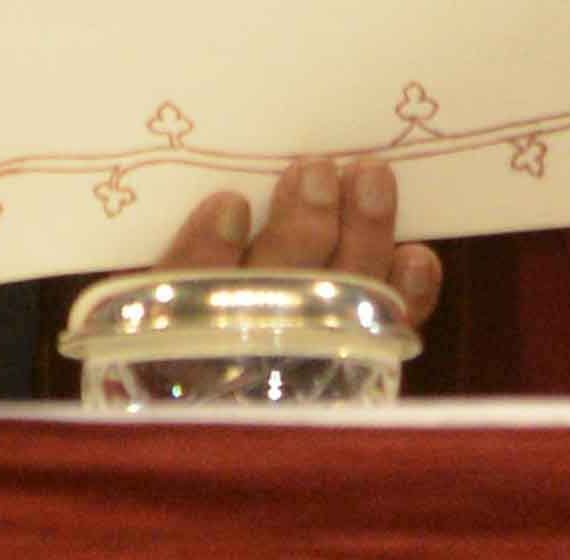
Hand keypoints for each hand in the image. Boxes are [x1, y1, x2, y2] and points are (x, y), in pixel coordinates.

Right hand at [151, 148, 441, 338]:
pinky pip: (392, 330)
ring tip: (372, 177)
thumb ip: (187, 241)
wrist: (246, 398)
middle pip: (274, 296)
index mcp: (181, 325)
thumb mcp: (151, 275)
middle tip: (315, 171)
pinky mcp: (366, 362)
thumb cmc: (200, 294)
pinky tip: (418, 255)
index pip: (184, 293)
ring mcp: (312, 360)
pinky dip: (409, 294)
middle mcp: (245, 351)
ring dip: (360, 235)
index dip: (207, 253)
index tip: (230, 204)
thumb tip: (219, 188)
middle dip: (300, 231)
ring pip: (341, 298)